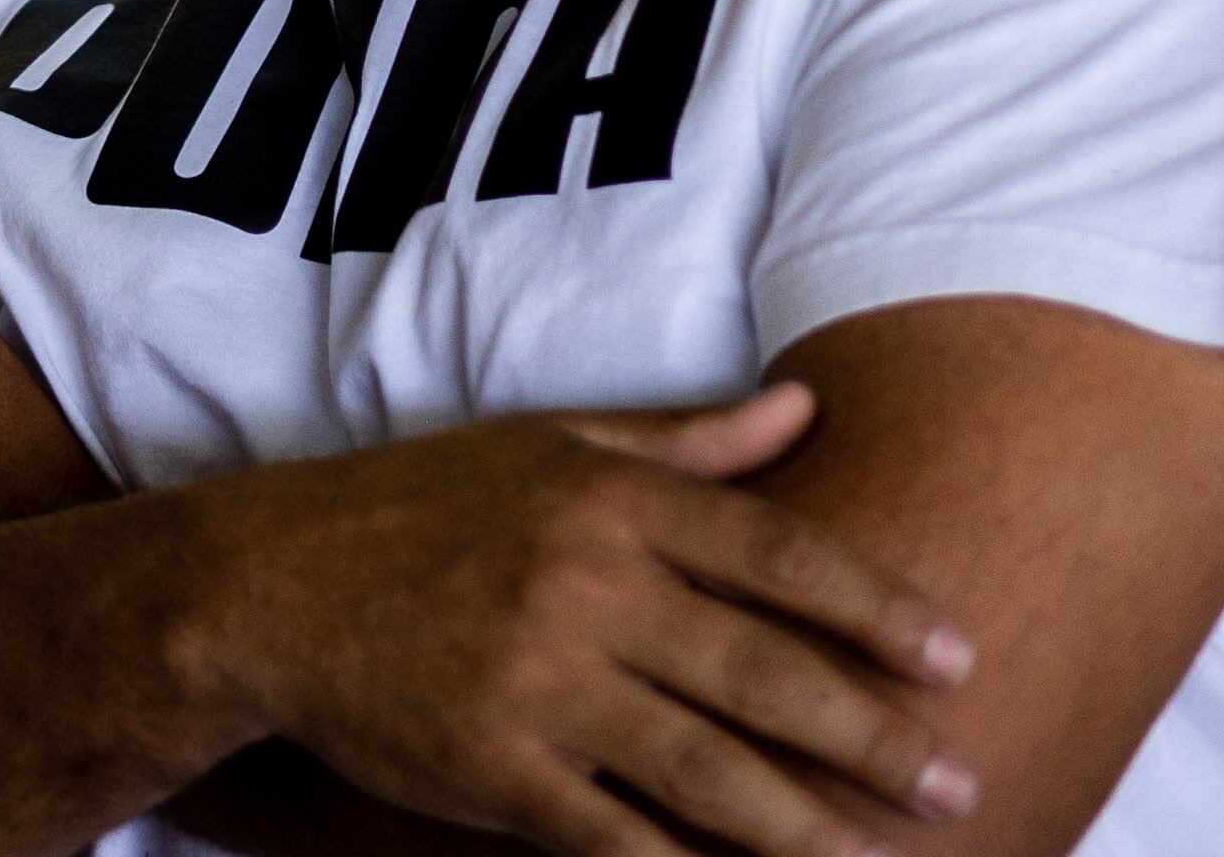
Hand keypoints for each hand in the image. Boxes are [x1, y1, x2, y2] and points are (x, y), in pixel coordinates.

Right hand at [203, 386, 980, 856]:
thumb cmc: (413, 506)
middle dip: (871, 736)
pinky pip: (611, 834)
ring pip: (704, 768)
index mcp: (603, 499)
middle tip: (958, 783)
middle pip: (761, 670)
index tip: (955, 655)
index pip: (772, 550)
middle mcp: (582, 584)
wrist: (265, 585)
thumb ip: (681, 441)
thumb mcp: (544, 444)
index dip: (873, 606)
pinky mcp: (491, 765)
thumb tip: (805, 409)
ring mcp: (536, 682)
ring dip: (805, 826)